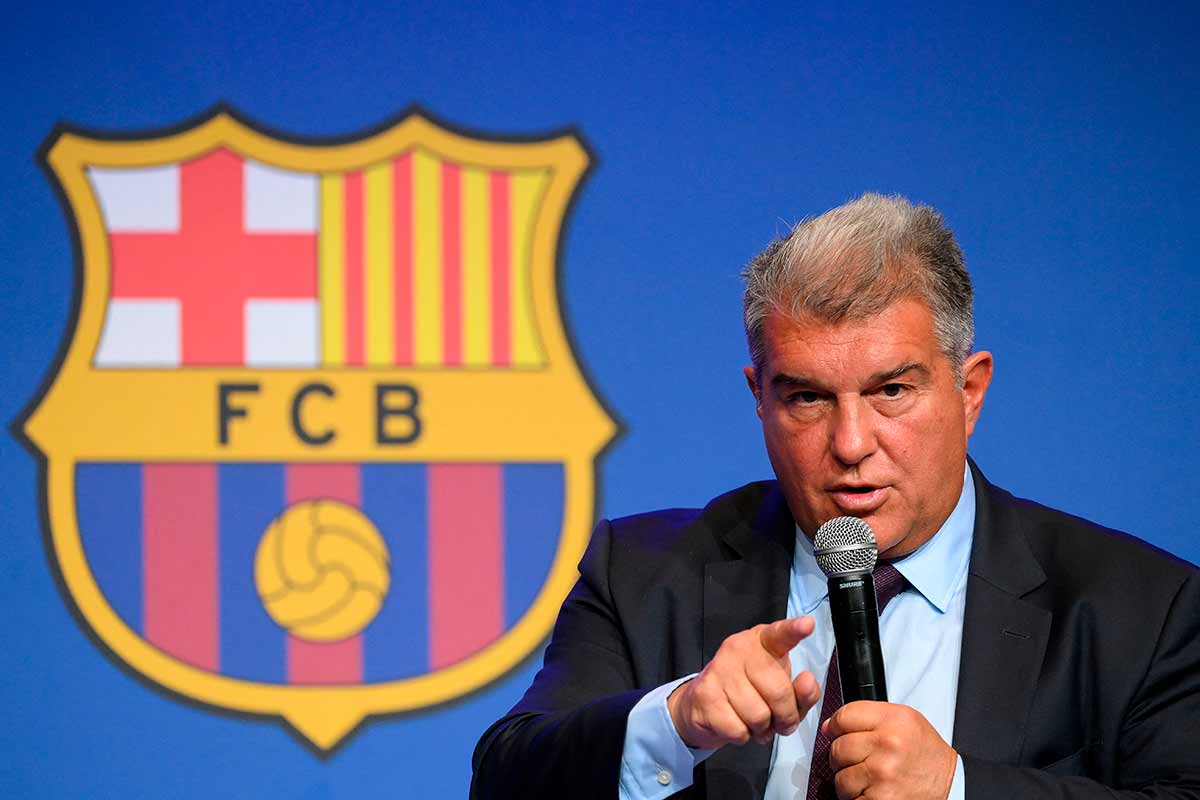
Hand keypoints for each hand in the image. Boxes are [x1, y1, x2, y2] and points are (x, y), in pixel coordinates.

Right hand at [667, 616, 821, 749]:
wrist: (702, 706)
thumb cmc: (750, 693)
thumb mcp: (783, 690)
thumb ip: (803, 691)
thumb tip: (806, 681)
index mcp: (762, 641)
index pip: (780, 634)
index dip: (794, 630)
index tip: (808, 624)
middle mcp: (739, 648)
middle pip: (778, 692)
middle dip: (785, 717)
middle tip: (779, 721)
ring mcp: (719, 669)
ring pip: (759, 716)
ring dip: (762, 729)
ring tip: (754, 721)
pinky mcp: (705, 694)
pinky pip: (739, 730)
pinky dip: (743, 736)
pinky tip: (735, 723)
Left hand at [822, 701, 956, 799]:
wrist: (950, 785)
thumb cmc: (924, 754)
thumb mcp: (903, 720)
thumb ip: (867, 716)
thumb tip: (828, 726)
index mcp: (893, 720)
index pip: (843, 717)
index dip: (835, 726)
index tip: (836, 732)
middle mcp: (888, 745)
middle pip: (838, 748)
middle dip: (842, 757)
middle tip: (858, 760)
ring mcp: (883, 774)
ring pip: (840, 778)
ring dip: (849, 781)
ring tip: (868, 778)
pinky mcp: (881, 799)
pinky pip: (850, 799)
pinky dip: (857, 798)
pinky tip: (873, 791)